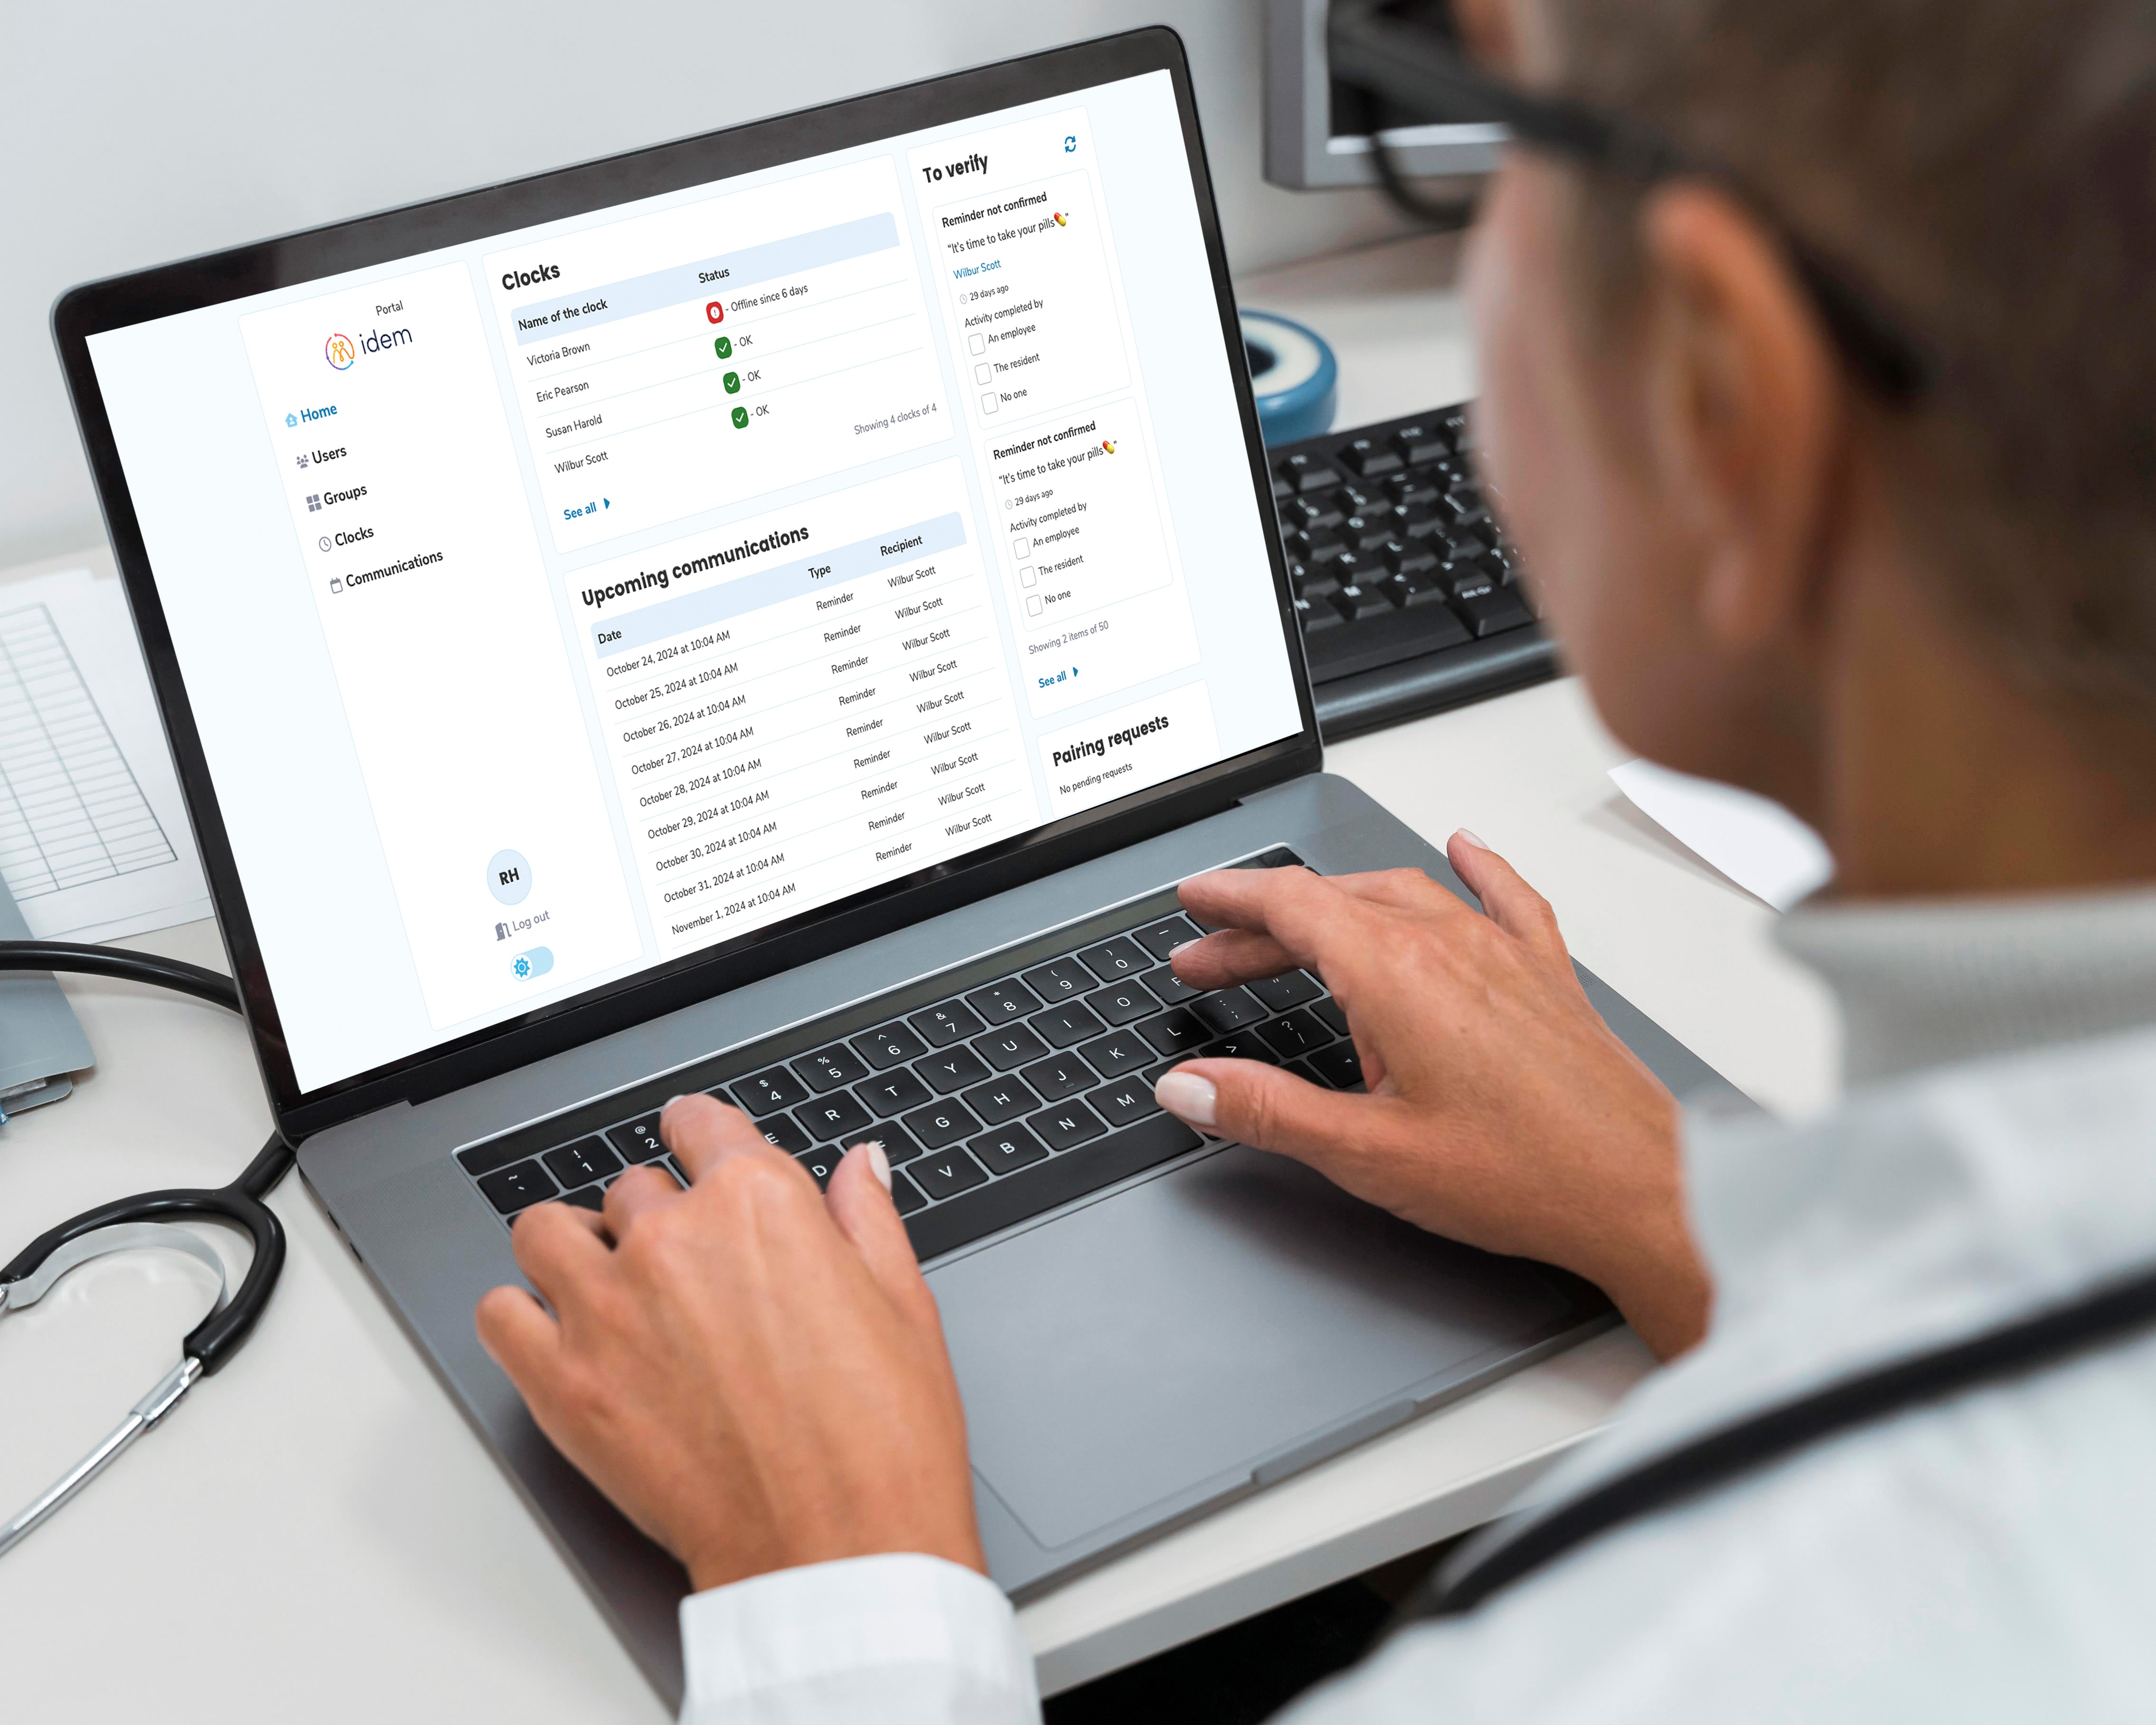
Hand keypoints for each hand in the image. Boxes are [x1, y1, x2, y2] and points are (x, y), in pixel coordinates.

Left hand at [474, 1097, 982, 1590]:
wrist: (837, 1550)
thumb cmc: (881, 1440)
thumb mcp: (901, 1306)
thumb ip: (866, 1219)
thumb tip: (857, 1168)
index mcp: (759, 1204)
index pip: (699, 1123)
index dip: (701, 1136)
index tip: (696, 1149)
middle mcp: (673, 1240)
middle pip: (631, 1190)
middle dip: (657, 1220)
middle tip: (686, 1273)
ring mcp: (607, 1310)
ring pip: (547, 1232)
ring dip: (574, 1249)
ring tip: (606, 1288)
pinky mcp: (563, 1384)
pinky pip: (499, 1313)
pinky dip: (521, 1317)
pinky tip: (560, 1337)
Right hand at [1155, 835, 1710, 1357]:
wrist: (1643, 1189)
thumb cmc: (1525, 1173)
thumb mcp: (1367, 1154)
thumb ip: (1267, 1112)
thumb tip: (1189, 1089)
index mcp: (1395, 975)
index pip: (1289, 904)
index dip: (1229, 899)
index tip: (1193, 904)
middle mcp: (1448, 944)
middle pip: (1332, 901)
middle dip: (1260, 923)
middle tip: (1210, 955)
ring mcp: (1502, 952)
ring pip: (1401, 892)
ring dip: (1336, 904)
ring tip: (1295, 933)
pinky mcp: (1545, 974)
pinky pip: (1502, 895)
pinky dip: (1471, 868)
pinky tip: (1463, 847)